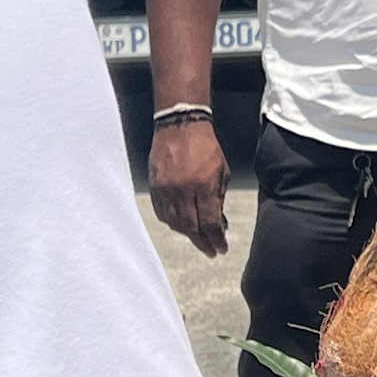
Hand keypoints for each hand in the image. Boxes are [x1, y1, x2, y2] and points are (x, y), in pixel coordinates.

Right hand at [148, 114, 229, 257]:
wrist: (180, 125)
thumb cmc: (205, 145)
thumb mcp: (222, 170)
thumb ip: (219, 197)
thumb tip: (218, 221)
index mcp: (203, 186)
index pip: (210, 223)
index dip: (216, 240)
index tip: (221, 248)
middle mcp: (183, 190)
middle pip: (191, 228)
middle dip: (203, 243)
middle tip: (210, 251)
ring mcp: (166, 189)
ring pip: (175, 223)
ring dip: (188, 235)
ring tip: (197, 239)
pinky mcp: (154, 187)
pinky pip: (162, 213)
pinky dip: (172, 223)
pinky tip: (180, 225)